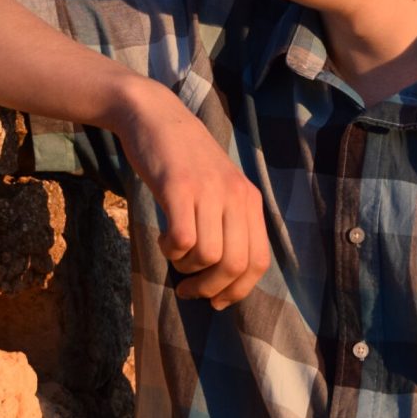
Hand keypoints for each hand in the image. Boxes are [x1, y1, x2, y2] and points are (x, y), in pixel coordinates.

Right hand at [111, 77, 271, 309]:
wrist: (157, 117)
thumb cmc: (185, 160)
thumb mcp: (220, 188)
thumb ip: (229, 222)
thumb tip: (225, 278)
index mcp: (250, 200)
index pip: (259, 262)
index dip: (237, 291)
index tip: (215, 300)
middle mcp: (236, 195)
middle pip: (236, 265)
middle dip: (211, 289)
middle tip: (189, 289)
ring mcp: (209, 190)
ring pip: (208, 256)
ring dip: (186, 268)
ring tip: (174, 254)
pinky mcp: (179, 186)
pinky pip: (182, 239)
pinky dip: (170, 250)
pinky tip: (163, 238)